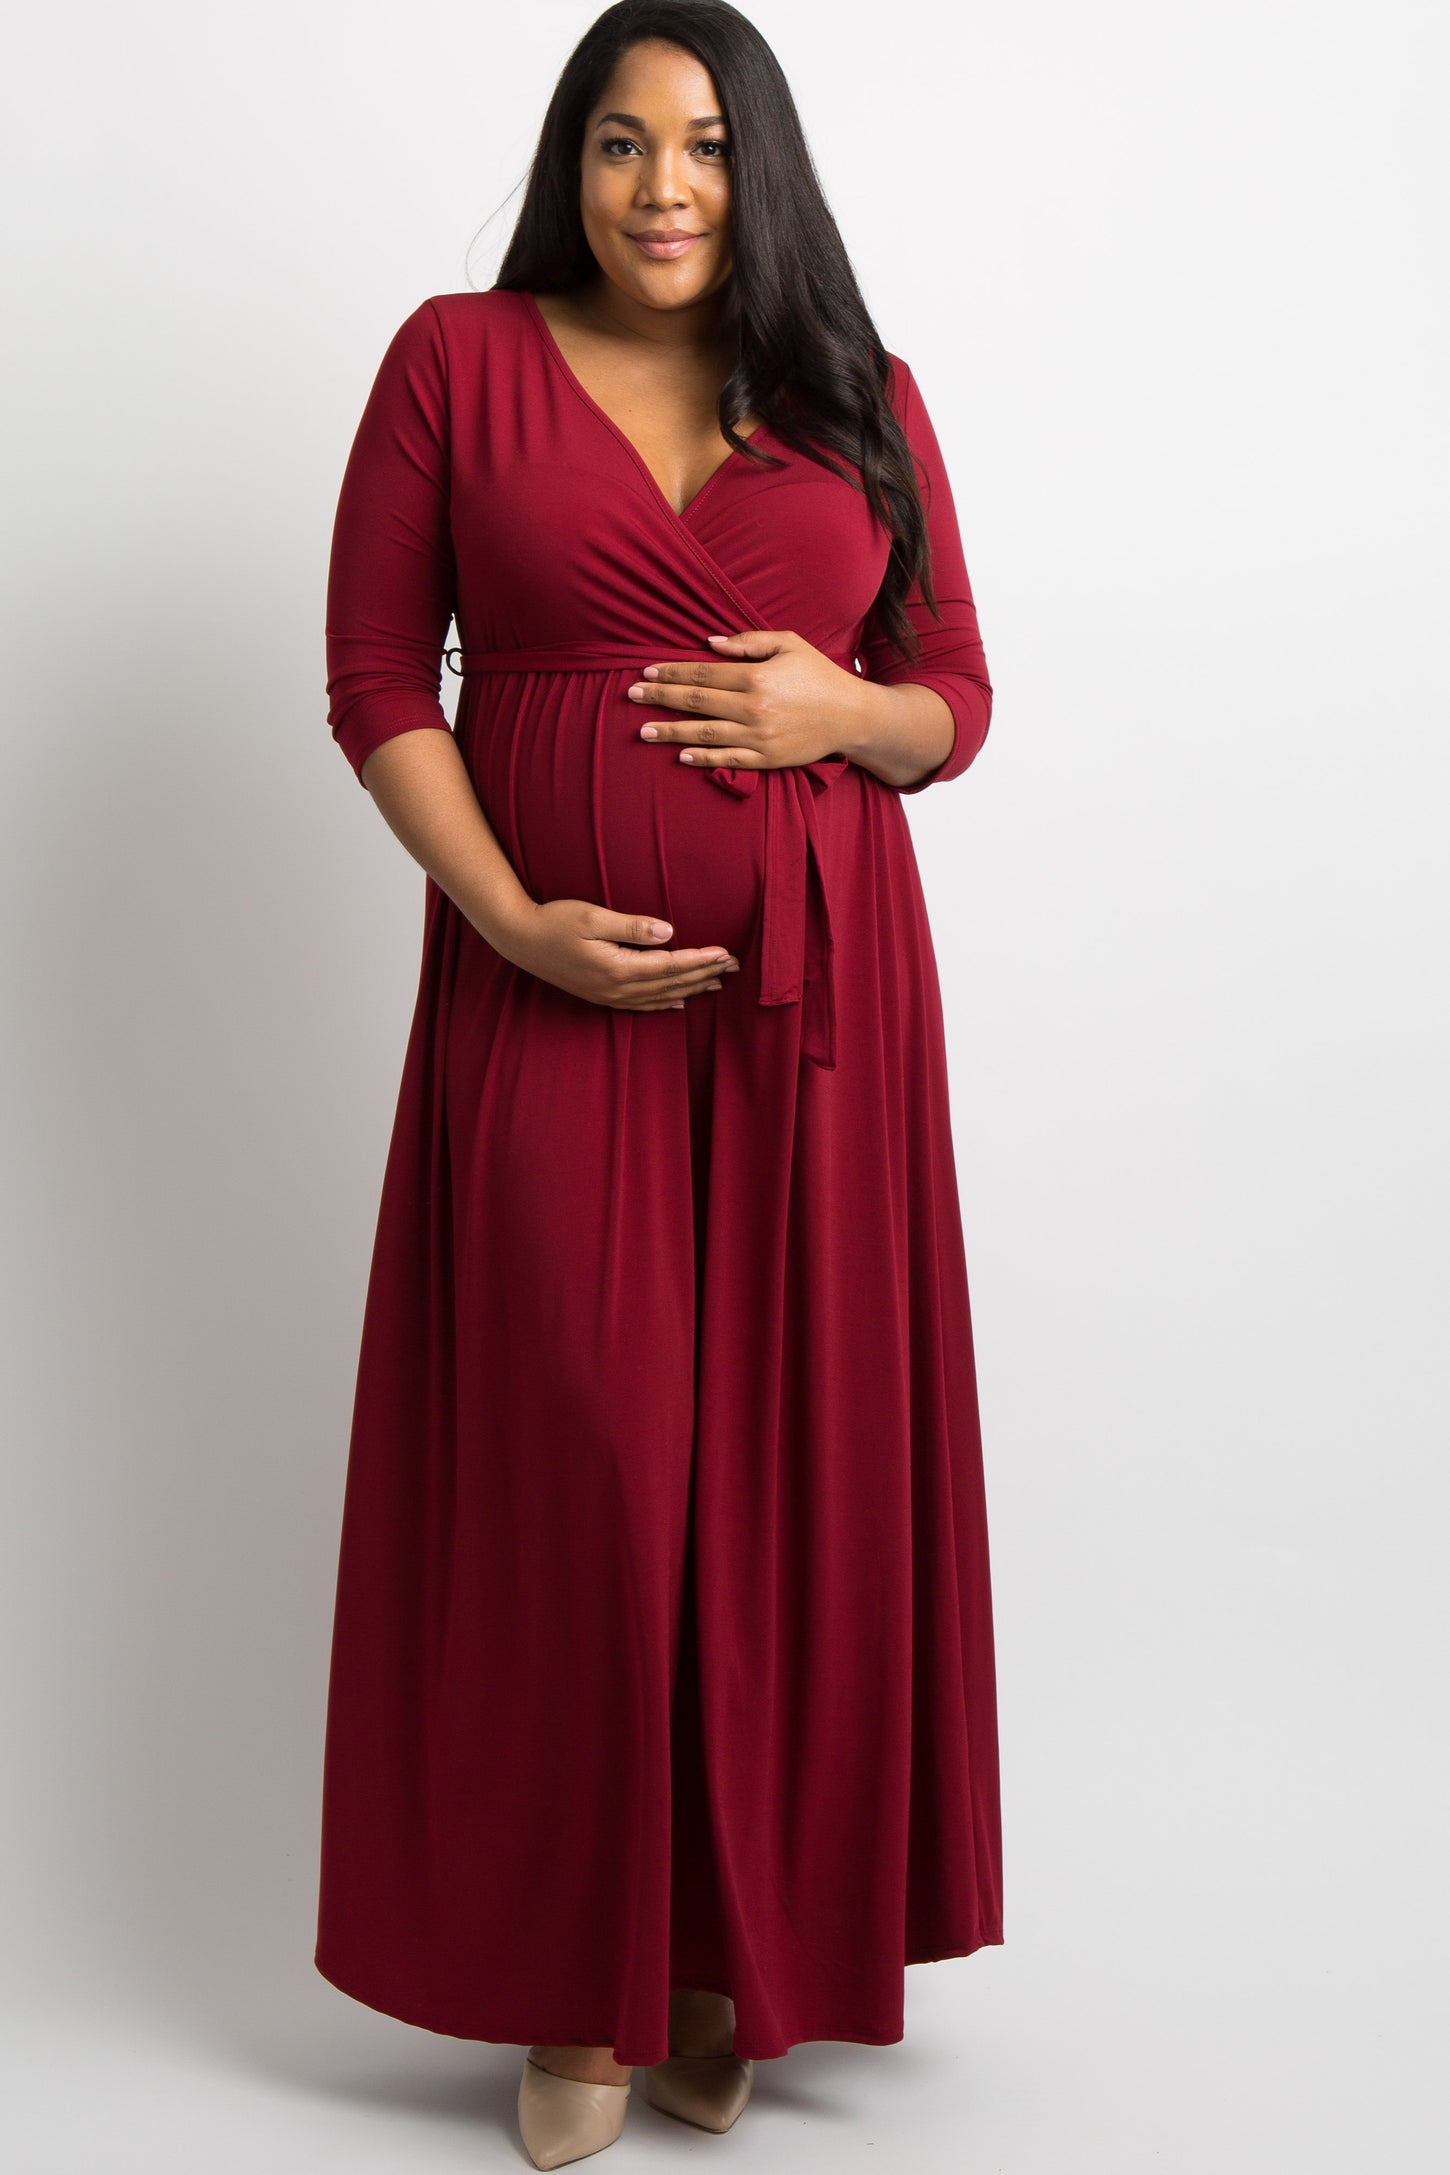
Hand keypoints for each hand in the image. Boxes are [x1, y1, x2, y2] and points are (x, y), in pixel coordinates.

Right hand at [494, 897, 740, 1012]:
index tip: (726, 953)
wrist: (519, 938)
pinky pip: (641, 1005)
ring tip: (717, 982)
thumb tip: (668, 932)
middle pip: (671, 984)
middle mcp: (616, 988)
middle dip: (704, 974)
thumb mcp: (593, 916)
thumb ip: (632, 926)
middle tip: (734, 967)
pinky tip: (679, 1002)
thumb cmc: (554, 920)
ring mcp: (608, 996)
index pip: (670, 966)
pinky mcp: (600, 995)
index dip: (700, 960)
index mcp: (618, 968)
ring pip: (660, 997)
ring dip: (691, 989)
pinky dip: (664, 1004)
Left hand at [627, 629, 864, 770]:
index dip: (671, 672)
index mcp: (756, 677)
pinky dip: (702, 758)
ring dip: (671, 732)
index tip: (646, 671)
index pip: (703, 673)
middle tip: (631, 695)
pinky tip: (680, 755)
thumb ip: (749, 642)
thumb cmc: (818, 675)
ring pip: (705, 733)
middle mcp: (753, 708)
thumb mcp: (789, 644)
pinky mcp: (767, 759)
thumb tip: (709, 644)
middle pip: (696, 701)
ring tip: (644, 731)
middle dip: (660, 697)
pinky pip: (728, 759)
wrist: (851, 716)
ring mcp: (759, 736)